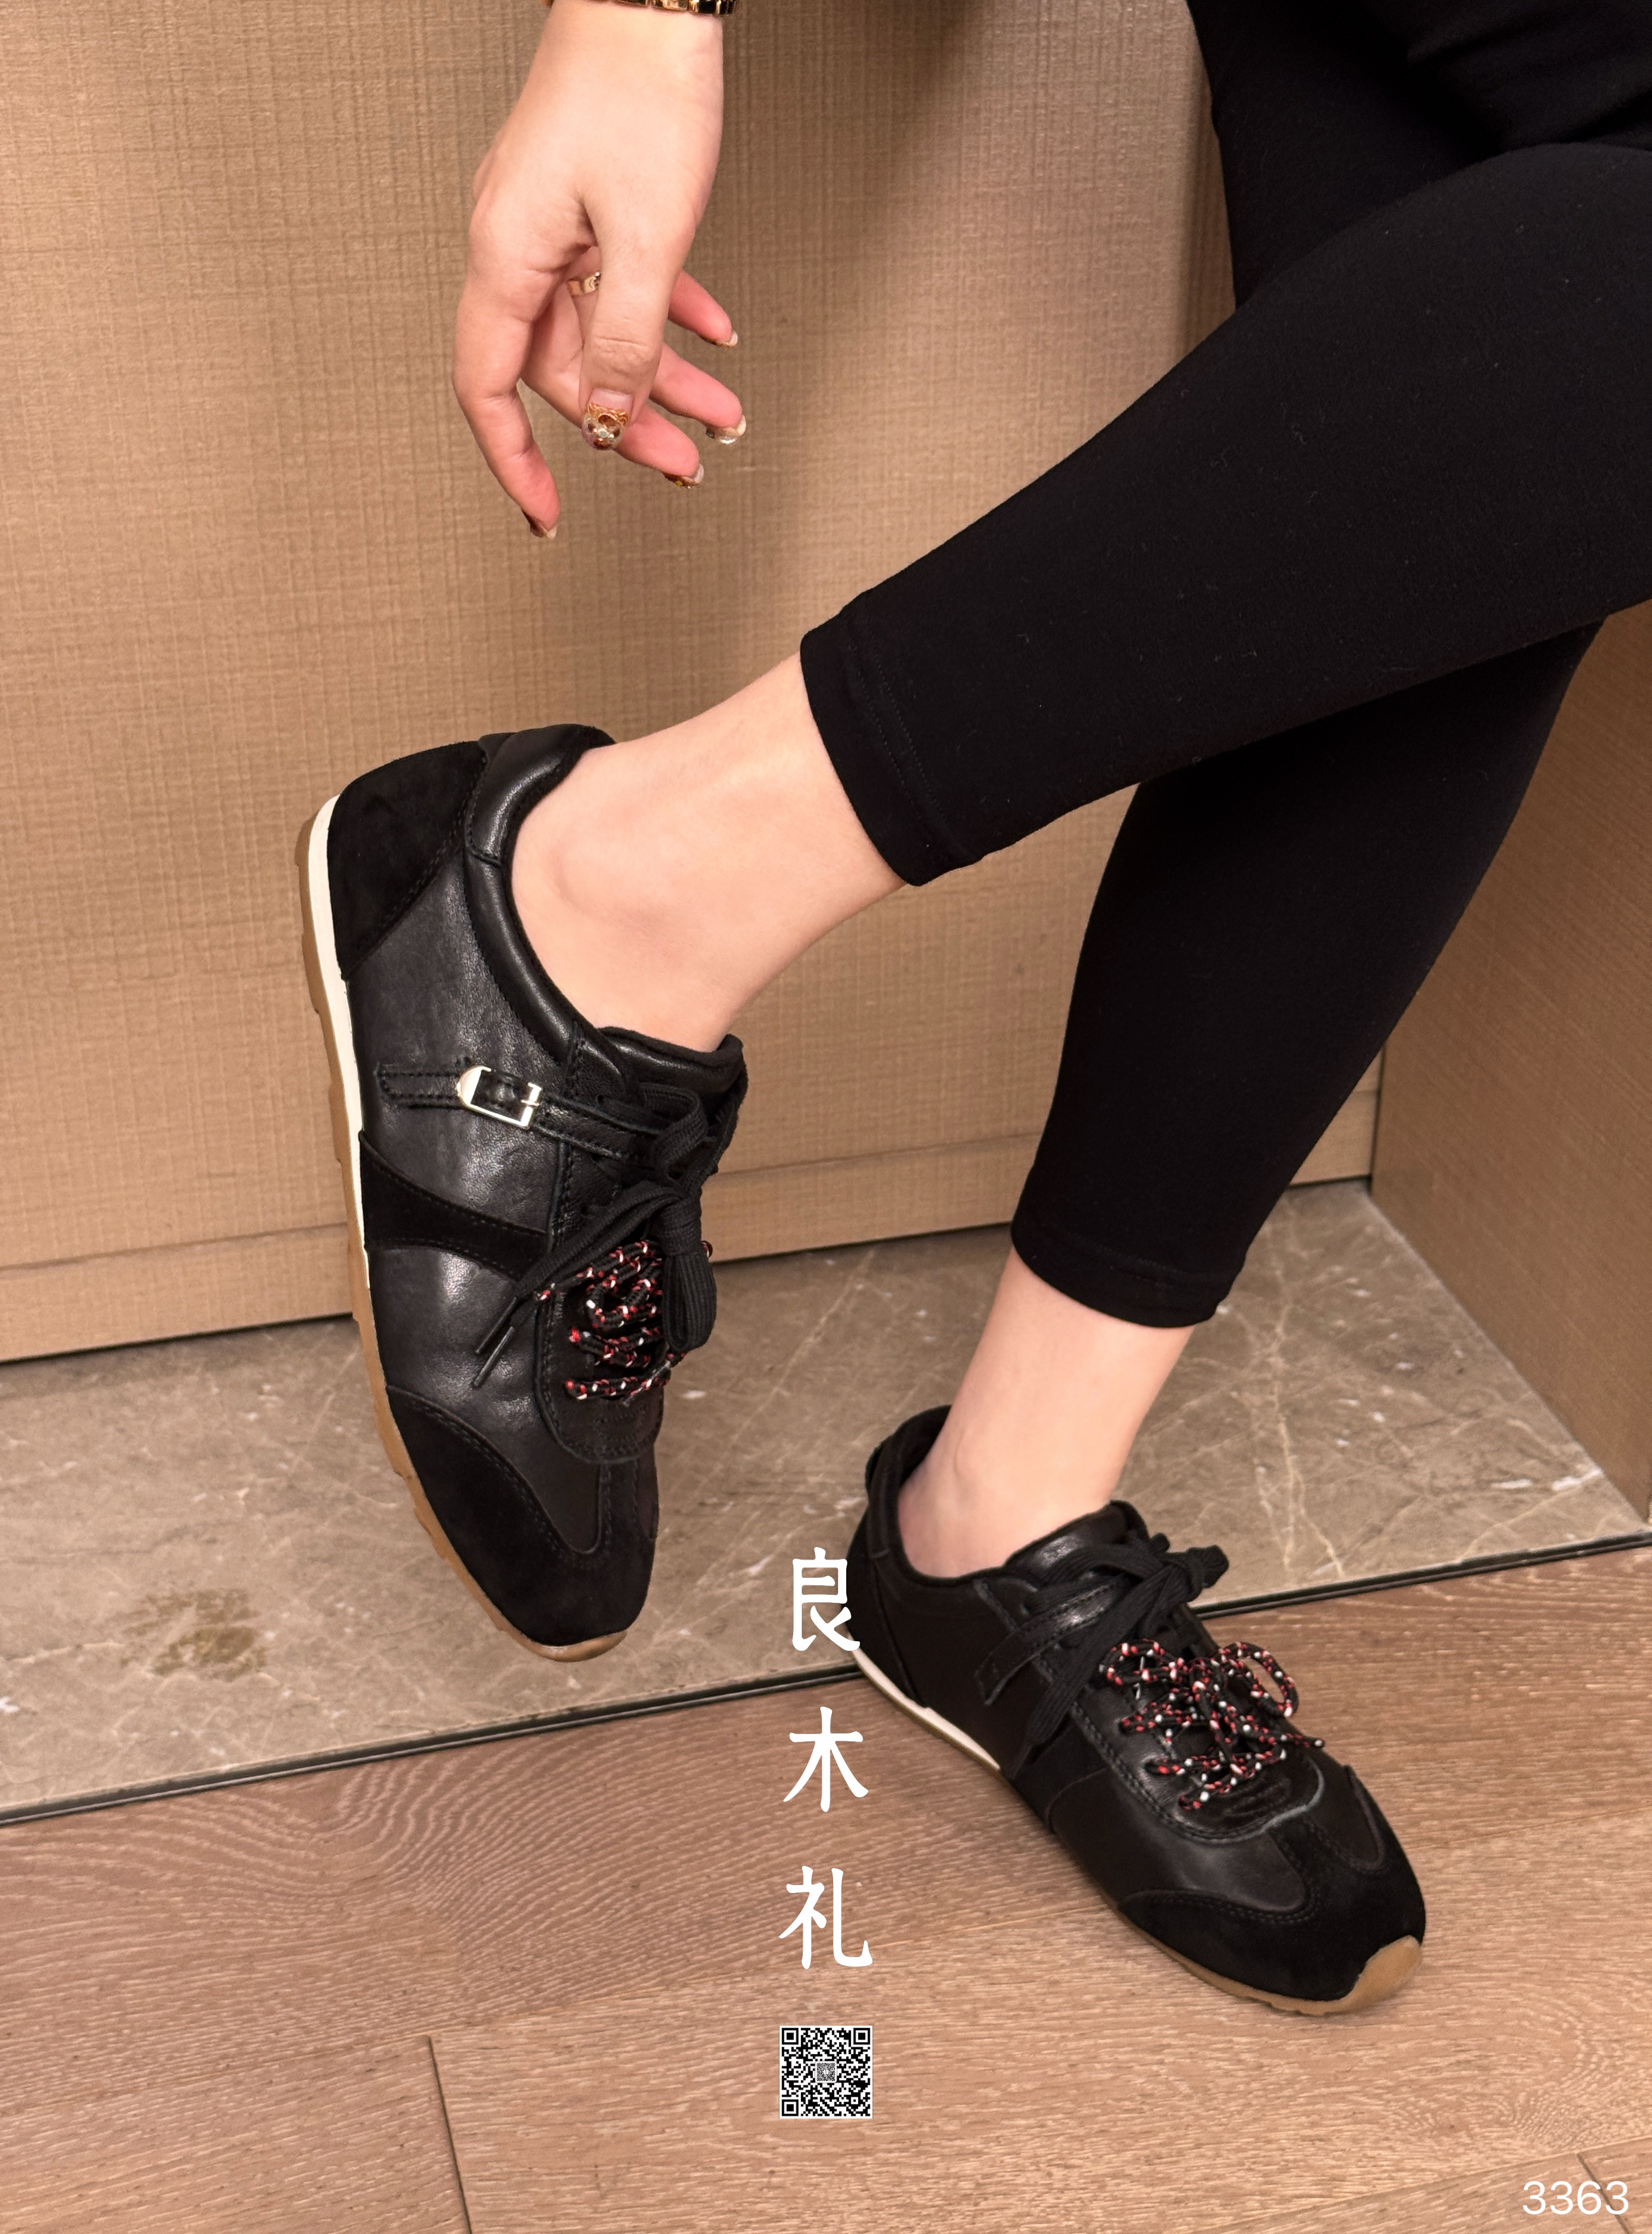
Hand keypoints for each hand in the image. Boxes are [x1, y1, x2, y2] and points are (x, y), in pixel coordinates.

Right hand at [454, 0, 744, 532]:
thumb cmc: (639, 89)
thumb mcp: (647, 239)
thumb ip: (629, 339)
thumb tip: (613, 416)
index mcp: (506, 255)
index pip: (488, 387)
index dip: (516, 459)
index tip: (548, 513)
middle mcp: (517, 243)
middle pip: (561, 366)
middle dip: (629, 421)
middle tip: (685, 462)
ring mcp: (551, 221)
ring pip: (601, 329)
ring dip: (661, 376)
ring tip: (719, 412)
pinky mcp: (587, 200)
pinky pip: (619, 282)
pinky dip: (667, 315)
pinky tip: (713, 335)